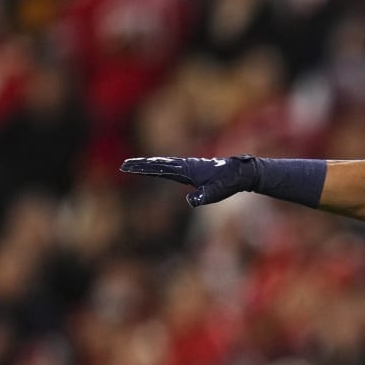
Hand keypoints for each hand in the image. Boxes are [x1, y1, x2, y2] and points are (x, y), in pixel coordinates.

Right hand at [120, 155, 258, 206]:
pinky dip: (161, 164)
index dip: (143, 168)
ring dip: (149, 163)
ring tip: (136, 164)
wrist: (240, 173)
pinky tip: (159, 165)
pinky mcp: (193, 167)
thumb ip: (202, 197)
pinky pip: (173, 165)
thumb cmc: (227, 184)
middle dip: (140, 165)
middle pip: (158, 164)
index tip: (127, 167)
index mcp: (186, 170)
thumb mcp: (215, 193)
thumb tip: (190, 201)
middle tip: (123, 165)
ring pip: (164, 163)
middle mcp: (185, 165)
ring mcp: (189, 165)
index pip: (159, 169)